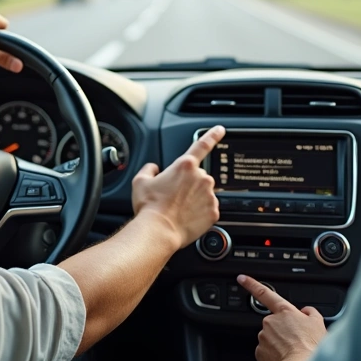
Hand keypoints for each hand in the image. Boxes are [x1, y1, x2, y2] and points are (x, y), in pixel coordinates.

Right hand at [130, 126, 223, 248]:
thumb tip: (154, 168)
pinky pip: (208, 209)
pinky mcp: (214, 212)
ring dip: (195, 198)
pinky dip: (199, 213)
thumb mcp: (140, 181)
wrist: (158, 231)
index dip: (213, 135)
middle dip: (189, 184)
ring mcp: (209, 195)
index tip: (221, 129)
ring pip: (204, 193)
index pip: (202, 145)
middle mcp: (201, 178)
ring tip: (179, 210)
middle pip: (198, 177)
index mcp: (184, 166)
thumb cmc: (150, 206)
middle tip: (175, 197)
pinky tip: (187, 218)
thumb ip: (149, 169)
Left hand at [237, 275, 326, 360]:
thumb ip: (310, 312)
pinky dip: (273, 352)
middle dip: (281, 328)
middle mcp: (270, 321)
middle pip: (273, 322)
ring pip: (269, 336)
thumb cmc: (311, 346)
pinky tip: (284, 355)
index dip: (251, 284)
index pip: (264, 293)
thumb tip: (306, 311)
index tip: (241, 278)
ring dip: (278, 341)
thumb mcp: (318, 323)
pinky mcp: (260, 351)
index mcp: (284, 311)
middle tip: (294, 338)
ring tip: (291, 349)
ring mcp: (263, 336)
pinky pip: (266, 349)